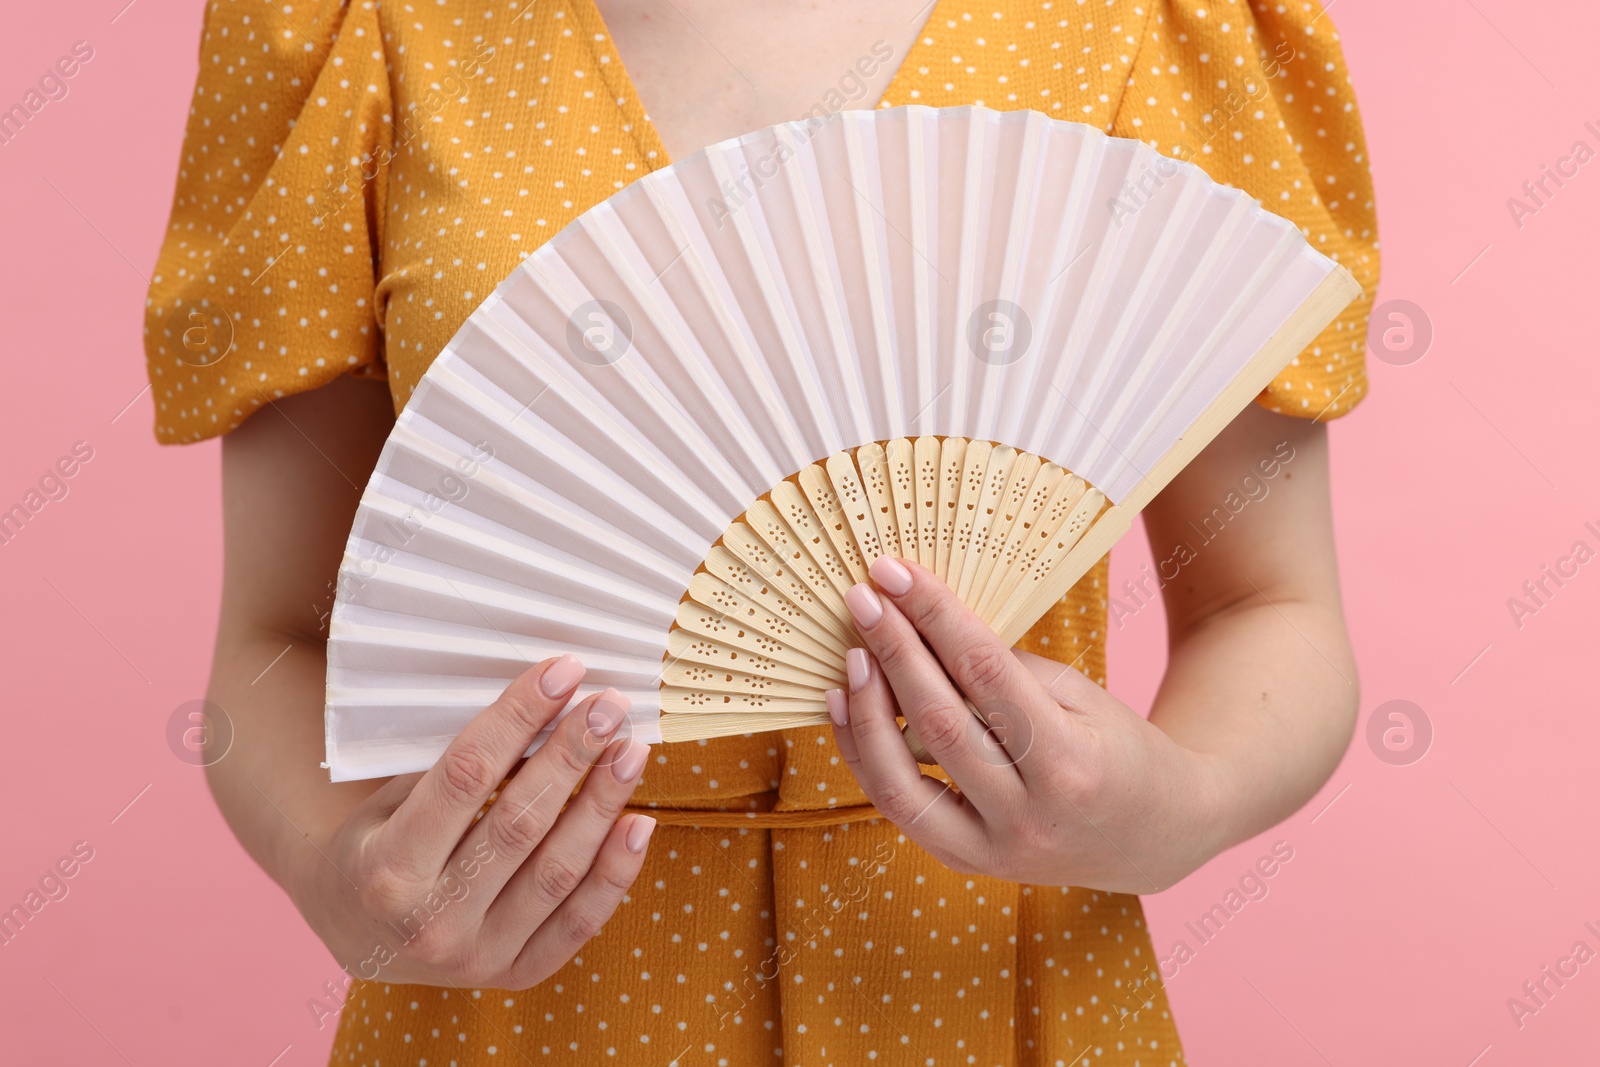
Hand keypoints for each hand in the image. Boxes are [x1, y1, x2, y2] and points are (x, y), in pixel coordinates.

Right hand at [290, 655, 654, 986]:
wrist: (354, 934)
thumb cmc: (376, 845)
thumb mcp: (390, 799)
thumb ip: (459, 766)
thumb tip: (549, 706)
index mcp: (386, 869)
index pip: (466, 775)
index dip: (519, 717)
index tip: (562, 672)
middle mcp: (431, 921)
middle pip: (520, 822)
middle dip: (572, 753)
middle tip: (609, 704)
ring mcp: (475, 957)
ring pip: (558, 871)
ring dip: (603, 804)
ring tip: (631, 750)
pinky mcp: (514, 976)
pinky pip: (579, 923)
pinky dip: (616, 872)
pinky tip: (639, 821)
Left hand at [827, 557, 1224, 893]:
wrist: (1156, 838)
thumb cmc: (1120, 750)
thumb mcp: (1081, 696)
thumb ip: (1005, 671)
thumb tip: (924, 630)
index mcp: (1071, 763)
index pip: (986, 674)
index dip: (934, 617)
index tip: (895, 573)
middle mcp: (1030, 816)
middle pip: (940, 723)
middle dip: (893, 652)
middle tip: (862, 599)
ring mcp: (995, 850)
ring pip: (901, 780)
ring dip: (866, 710)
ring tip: (851, 654)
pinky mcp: (967, 862)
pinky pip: (898, 808)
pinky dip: (864, 755)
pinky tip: (848, 704)